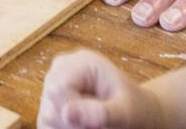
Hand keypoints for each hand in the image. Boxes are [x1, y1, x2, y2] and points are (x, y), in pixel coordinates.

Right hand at [38, 50, 163, 128]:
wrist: (139, 113)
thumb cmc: (137, 109)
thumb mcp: (127, 111)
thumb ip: (101, 112)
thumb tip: (67, 114)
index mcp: (82, 62)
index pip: (60, 86)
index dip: (73, 112)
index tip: (95, 127)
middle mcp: (61, 69)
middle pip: (51, 101)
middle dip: (73, 124)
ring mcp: (54, 85)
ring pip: (47, 115)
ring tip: (94, 128)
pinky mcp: (52, 102)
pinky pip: (47, 123)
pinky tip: (84, 128)